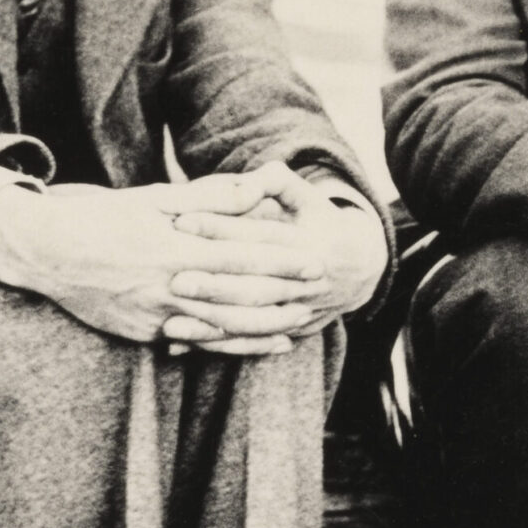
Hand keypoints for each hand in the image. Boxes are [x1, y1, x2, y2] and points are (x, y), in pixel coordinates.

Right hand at [0, 174, 327, 355]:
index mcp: (173, 248)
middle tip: (320, 291)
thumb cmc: (104, 219)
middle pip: (240, 297)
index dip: (282, 260)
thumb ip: (210, 198)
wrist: (47, 254)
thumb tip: (257, 187)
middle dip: (284, 295)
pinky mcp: (145, 334)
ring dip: (267, 327)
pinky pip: (199, 344)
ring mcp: (156, 316)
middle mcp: (168, 286)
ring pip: (224, 328)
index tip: (315, 259)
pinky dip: (235, 346)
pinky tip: (265, 344)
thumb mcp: (154, 200)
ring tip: (301, 321)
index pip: (241, 257)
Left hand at [165, 162, 386, 352]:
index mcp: (308, 242)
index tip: (181, 222)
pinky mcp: (290, 332)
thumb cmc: (317, 220)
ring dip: (211, 325)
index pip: (260, 236)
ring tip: (169, 323)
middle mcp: (306, 282)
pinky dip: (216, 347)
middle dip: (214, 285)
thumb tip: (248, 181)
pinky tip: (181, 346)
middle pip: (256, 286)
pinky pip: (252, 344)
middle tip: (174, 280)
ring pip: (253, 323)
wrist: (358, 267)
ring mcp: (300, 311)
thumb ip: (275, 181)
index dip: (221, 227)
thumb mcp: (305, 194)